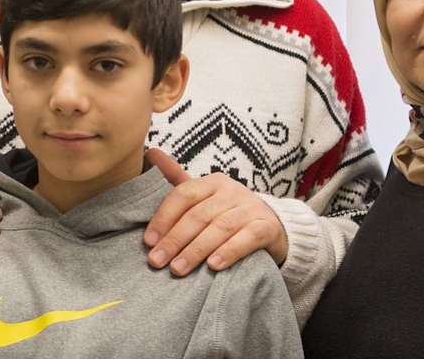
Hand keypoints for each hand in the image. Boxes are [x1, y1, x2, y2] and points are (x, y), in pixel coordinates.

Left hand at [143, 149, 286, 275]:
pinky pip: (247, 239)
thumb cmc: (229, 214)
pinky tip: (213, 266)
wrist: (274, 227)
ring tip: (178, 269)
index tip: (149, 242)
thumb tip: (150, 153)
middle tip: (157, 261)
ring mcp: (251, 208)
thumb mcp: (204, 197)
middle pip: (198, 214)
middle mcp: (232, 191)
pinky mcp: (267, 227)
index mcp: (212, 182)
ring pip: (219, 228)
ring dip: (196, 250)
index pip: (183, 195)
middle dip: (175, 239)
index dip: (164, 218)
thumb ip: (177, 179)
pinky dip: (228, 252)